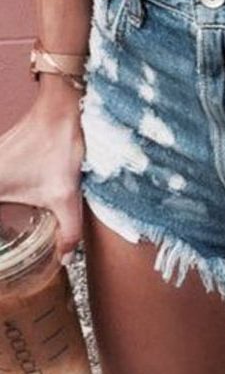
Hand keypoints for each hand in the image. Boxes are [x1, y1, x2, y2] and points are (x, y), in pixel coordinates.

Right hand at [0, 74, 84, 261]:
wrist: (59, 111)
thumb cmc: (58, 150)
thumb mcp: (66, 197)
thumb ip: (68, 231)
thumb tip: (66, 258)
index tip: (1, 262)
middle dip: (0, 228)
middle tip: (8, 245)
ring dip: (0, 211)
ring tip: (8, 229)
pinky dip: (1, 196)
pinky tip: (9, 205)